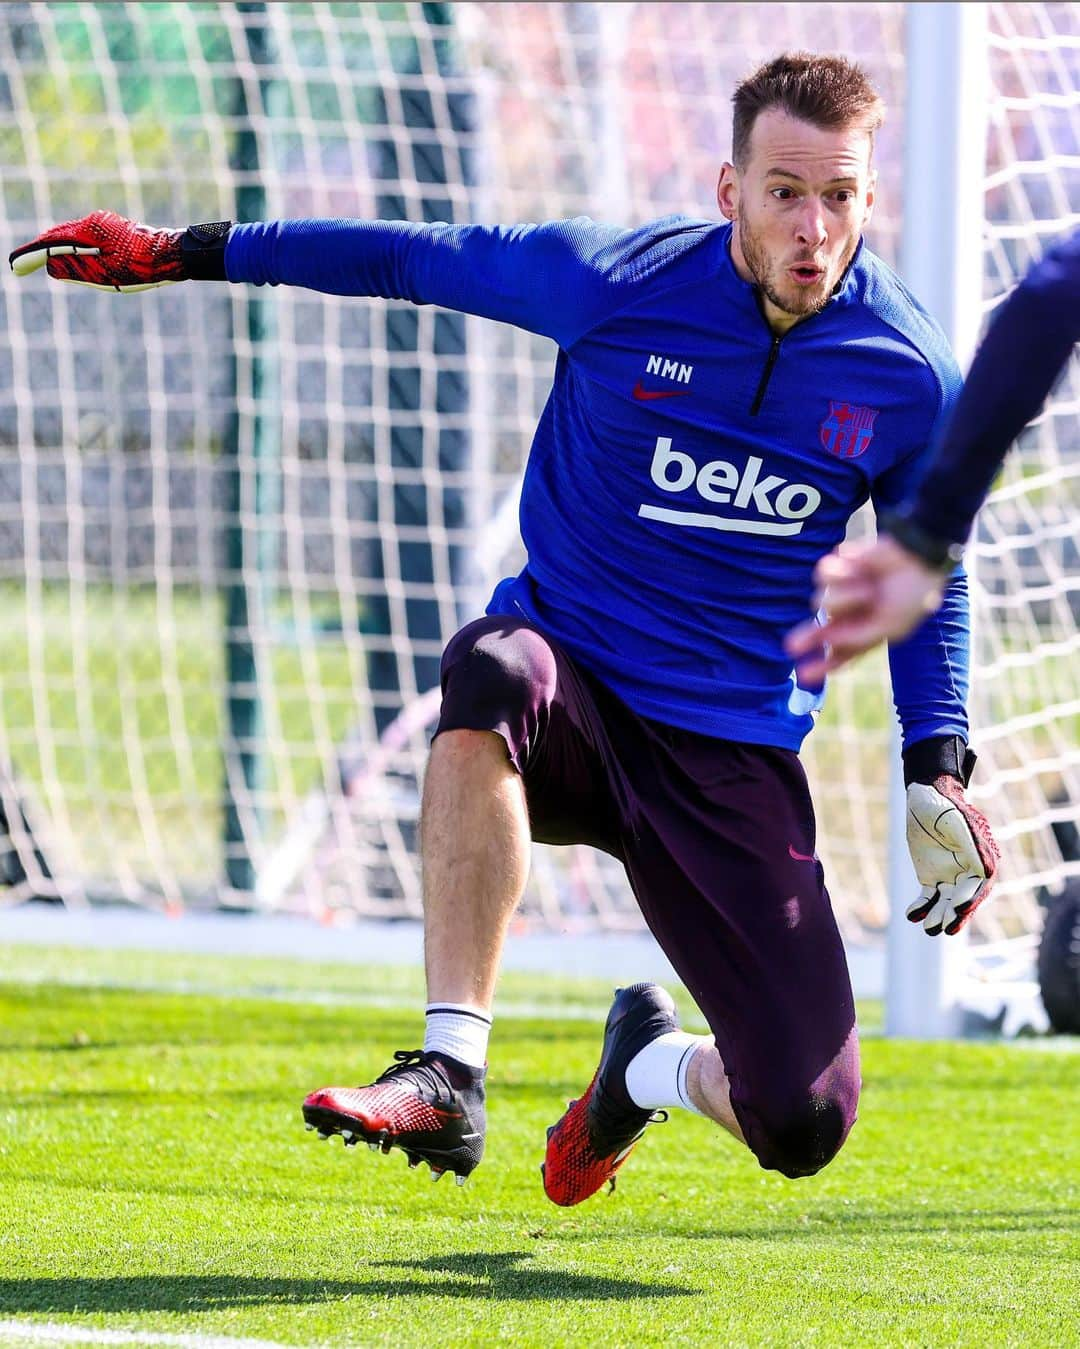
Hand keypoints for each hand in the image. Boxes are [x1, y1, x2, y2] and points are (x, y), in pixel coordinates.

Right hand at [9, 210, 184, 291]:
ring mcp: (104, 223)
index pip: (52, 242)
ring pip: (71, 235)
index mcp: (89, 230)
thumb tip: (50, 266)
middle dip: (38, 250)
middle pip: (58, 235)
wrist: (173, 255)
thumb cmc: (142, 267)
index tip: (15, 266)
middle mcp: (93, 221)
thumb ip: (76, 269)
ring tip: (37, 259)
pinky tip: (66, 254)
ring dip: (54, 247)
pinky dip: (70, 246)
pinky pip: (84, 237)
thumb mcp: (106, 274)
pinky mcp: (113, 228)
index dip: (31, 254)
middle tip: (20, 264)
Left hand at [784, 535, 947, 681]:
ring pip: (821, 601)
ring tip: (869, 588)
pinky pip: (823, 575)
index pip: (840, 654)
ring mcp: (841, 592)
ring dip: (847, 595)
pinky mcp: (838, 568)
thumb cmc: (911, 595)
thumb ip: (860, 637)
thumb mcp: (890, 626)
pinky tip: (860, 567)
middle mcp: (849, 615)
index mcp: (864, 634)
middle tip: (791, 647)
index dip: (822, 665)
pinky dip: (842, 573)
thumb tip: (829, 640)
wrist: (916, 556)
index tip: (804, 675)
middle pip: (818, 631)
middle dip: (808, 637)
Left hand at [906, 774, 998, 935]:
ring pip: (947, 902)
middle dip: (956, 915)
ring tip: (929, 929)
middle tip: (946, 929)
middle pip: (964, 899)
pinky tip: (912, 915)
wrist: (925, 795)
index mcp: (981, 860)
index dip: (969, 899)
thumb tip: (989, 871)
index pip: (978, 885)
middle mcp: (969, 872)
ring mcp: (951, 876)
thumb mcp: (957, 823)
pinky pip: (929, 897)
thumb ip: (972, 846)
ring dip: (939, 916)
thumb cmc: (944, 807)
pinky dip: (922, 908)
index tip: (957, 908)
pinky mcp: (932, 877)